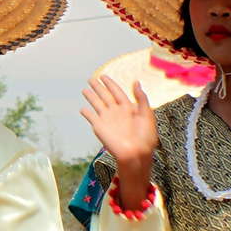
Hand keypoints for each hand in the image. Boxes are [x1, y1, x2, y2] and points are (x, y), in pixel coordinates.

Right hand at [80, 76, 157, 211]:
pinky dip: (86, 113)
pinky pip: (91, 117)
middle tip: (91, 79)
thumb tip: (136, 81)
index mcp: (128, 109)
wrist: (136, 154)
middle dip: (98, 87)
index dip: (110, 84)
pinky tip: (82, 109)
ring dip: (91, 96)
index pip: (117, 92)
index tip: (103, 76)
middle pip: (105, 96)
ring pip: (97, 104)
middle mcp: (116, 112)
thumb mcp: (147, 115)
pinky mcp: (99, 127)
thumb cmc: (145, 137)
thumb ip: (142, 98)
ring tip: (85, 89)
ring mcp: (107, 120)